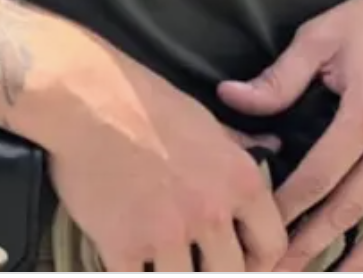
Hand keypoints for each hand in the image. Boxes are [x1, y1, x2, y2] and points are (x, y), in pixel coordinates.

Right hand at [44, 52, 288, 272]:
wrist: (90, 101)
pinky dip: (135, 276)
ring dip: (175, 274)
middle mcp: (210, 212)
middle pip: (232, 275)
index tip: (245, 263)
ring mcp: (167, 234)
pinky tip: (132, 264)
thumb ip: (241, 144)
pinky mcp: (124, 247)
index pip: (272, 245)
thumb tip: (272, 146)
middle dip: (218, 273)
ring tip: (165, 261)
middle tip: (201, 265)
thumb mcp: (207, 120)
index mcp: (238, 180)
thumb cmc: (149, 103)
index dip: (262, 262)